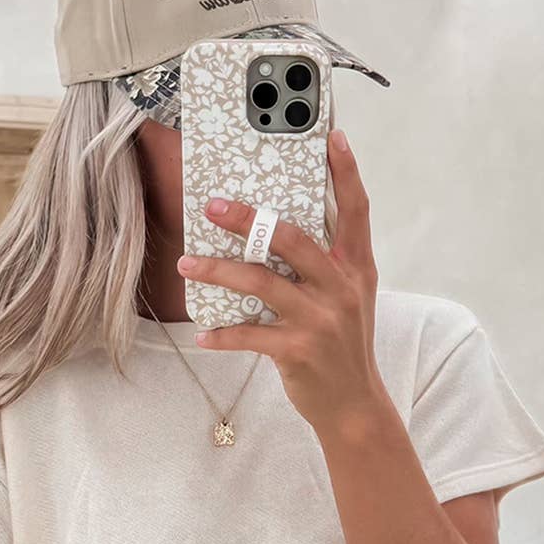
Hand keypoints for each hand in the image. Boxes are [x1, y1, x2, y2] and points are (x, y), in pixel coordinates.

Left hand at [175, 128, 385, 434]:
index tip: (332, 136)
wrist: (354, 406)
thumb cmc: (342, 346)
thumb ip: (326, 264)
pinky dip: (222, 334)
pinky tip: (202, 333)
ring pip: (261, 283)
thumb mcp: (349, 299)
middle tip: (212, 206)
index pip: (356, 211)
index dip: (346, 173)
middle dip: (248, 219)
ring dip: (218, 271)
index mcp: (356, 269)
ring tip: (187, 263)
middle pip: (291, 239)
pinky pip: (250, 335)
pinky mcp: (298, 351)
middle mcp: (341, 289)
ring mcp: (320, 320)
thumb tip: (277, 229)